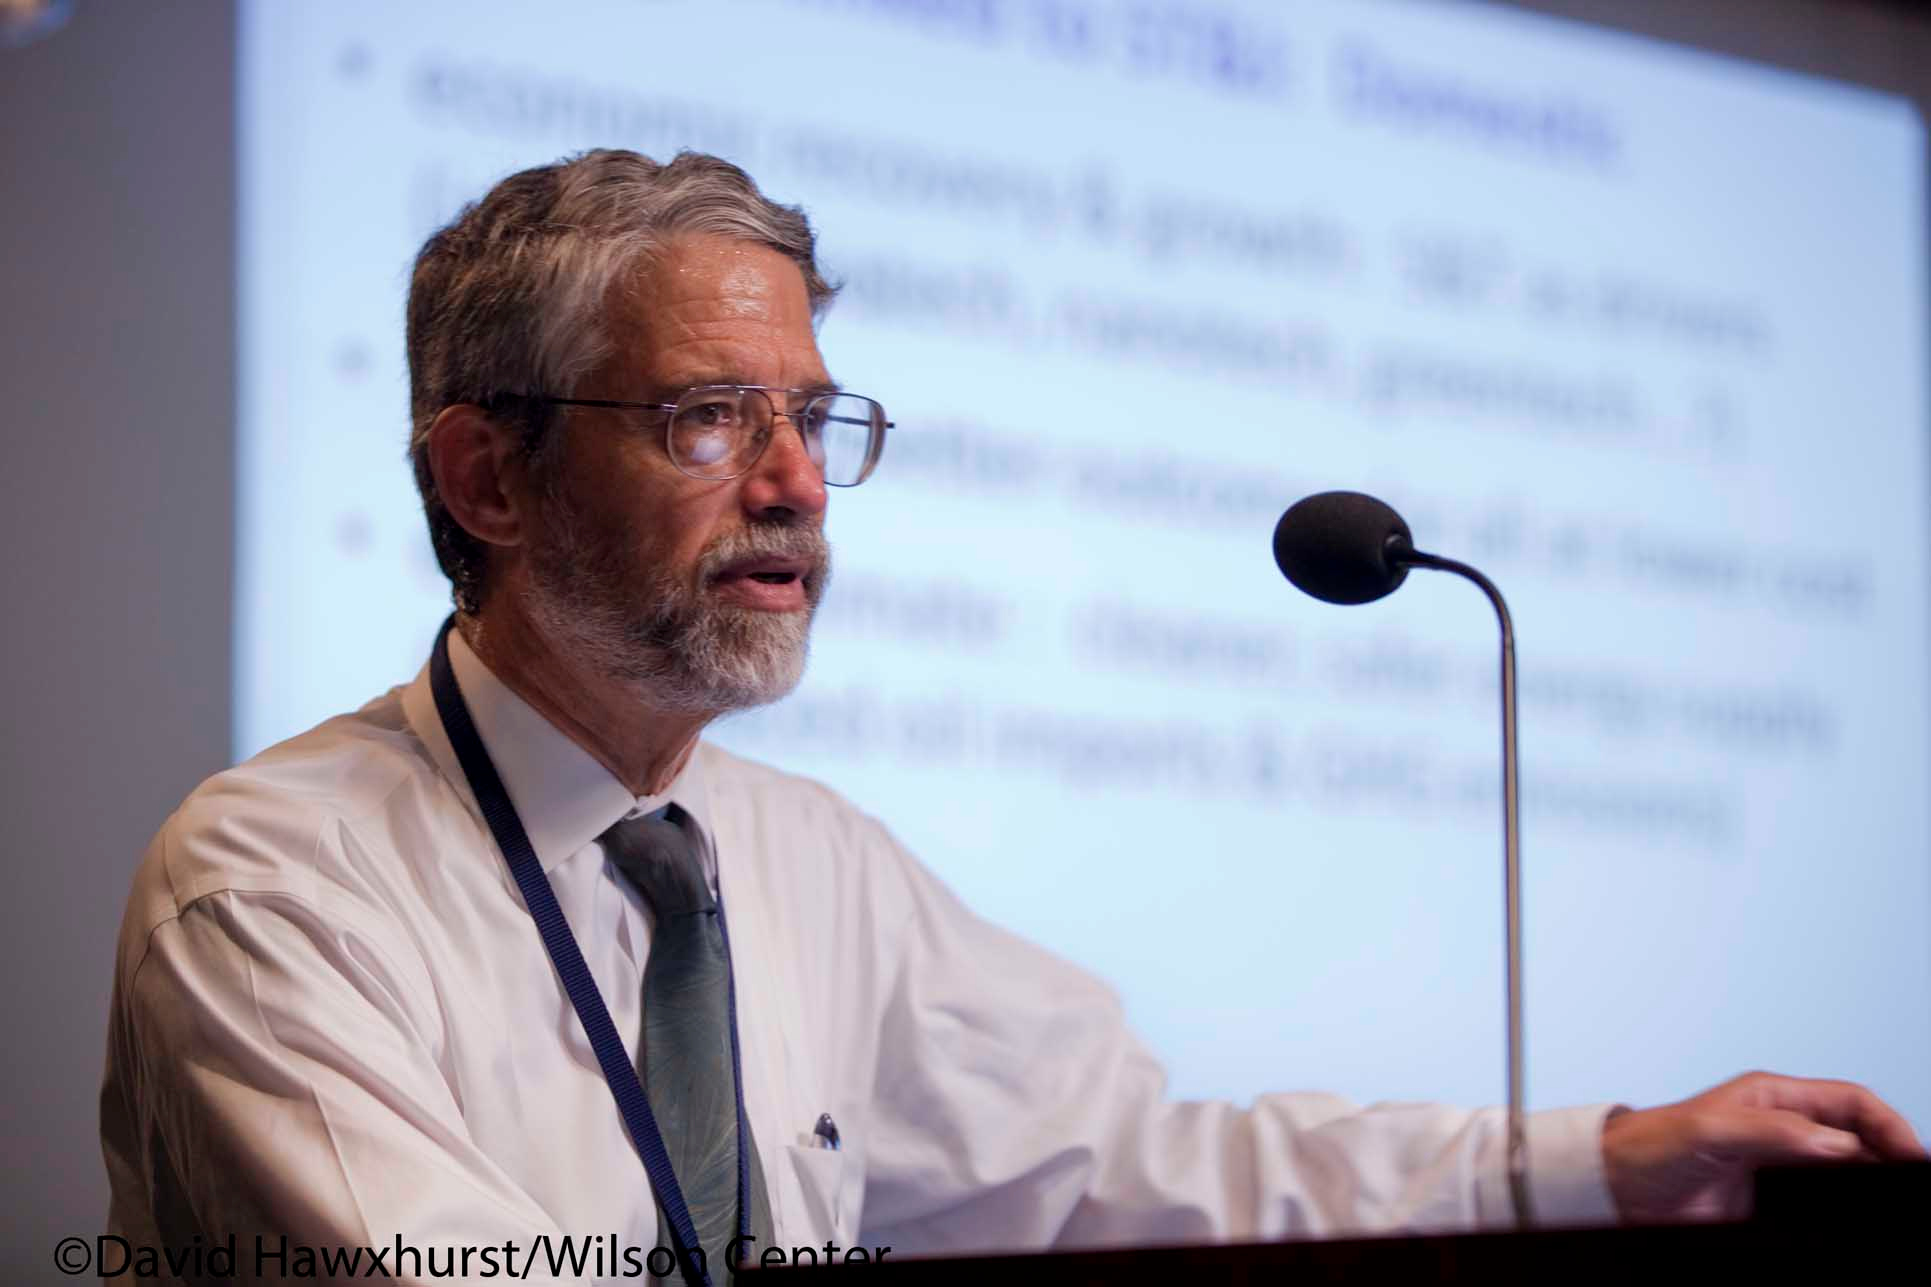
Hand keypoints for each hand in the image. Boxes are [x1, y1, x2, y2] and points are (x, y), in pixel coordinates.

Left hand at [1601, 1071, 1925, 1222]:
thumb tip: (1836, 1144)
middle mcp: (1782, 1129)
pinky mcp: (1769, 1202)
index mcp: (1772, 1098)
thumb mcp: (1708, 1130)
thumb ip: (1770, 1133)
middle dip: (1891, 1156)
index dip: (1889, 1125)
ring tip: (1896, 1204)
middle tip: (1913, 1186)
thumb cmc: (1649, 1145)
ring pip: (1846, 1172)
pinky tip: (1857, 1222)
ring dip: (1872, 1184)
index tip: (1913, 1156)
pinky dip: (1846, 1210)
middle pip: (1858, 1138)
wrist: (1614, 1187)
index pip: (1851, 1102)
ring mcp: (1779, 1167)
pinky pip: (1822, 1203)